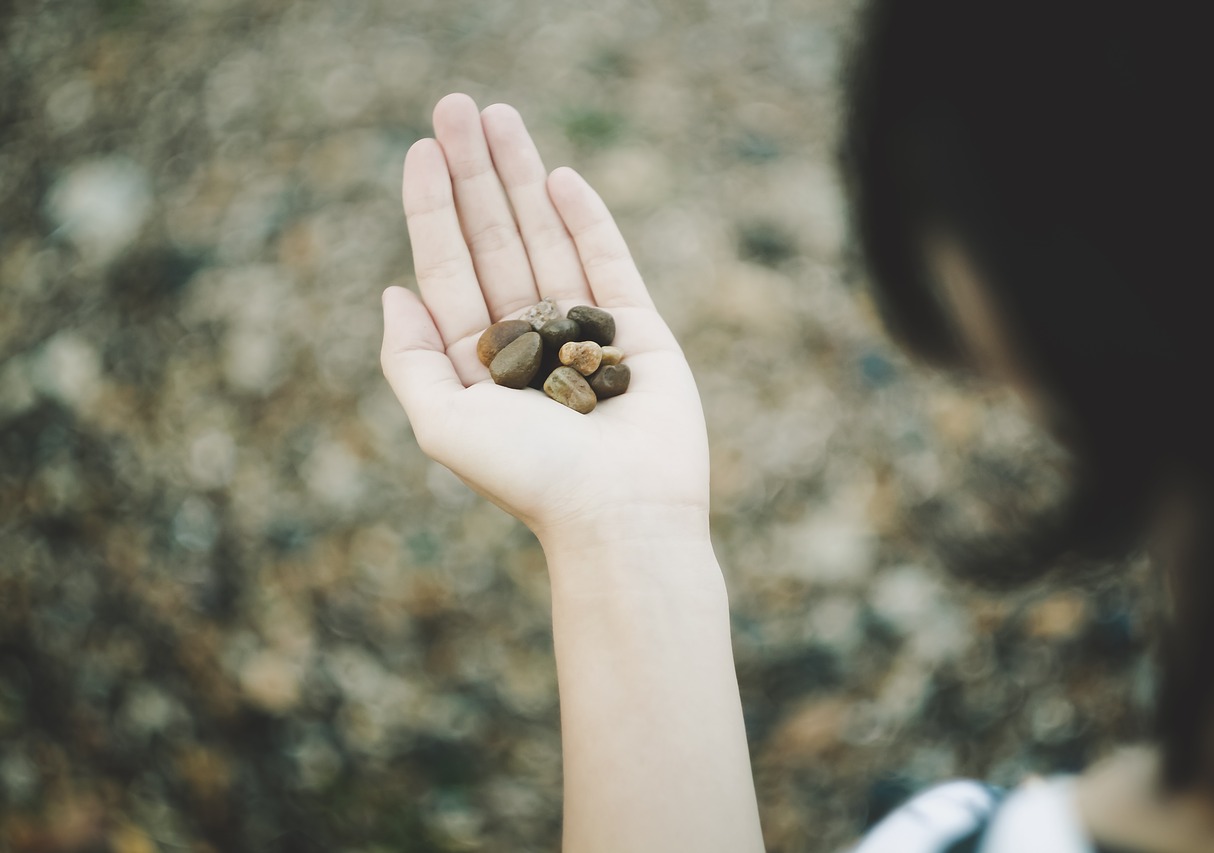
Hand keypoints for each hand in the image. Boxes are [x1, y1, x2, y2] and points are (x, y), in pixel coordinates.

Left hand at [381, 94, 709, 547]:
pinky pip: (608, 261)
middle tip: (458, 105)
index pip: (450, 267)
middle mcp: (529, 339)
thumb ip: (410, 360)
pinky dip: (585, 218)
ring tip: (503, 115)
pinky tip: (558, 176)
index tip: (420, 148)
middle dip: (475, 172)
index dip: (433, 206)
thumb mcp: (444, 425)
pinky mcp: (638, 331)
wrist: (620, 513)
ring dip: (523, 176)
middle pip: (495, 238)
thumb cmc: (530, 478)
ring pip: (547, 236)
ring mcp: (584, 329)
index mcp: (480, 361)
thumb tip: (392, 290)